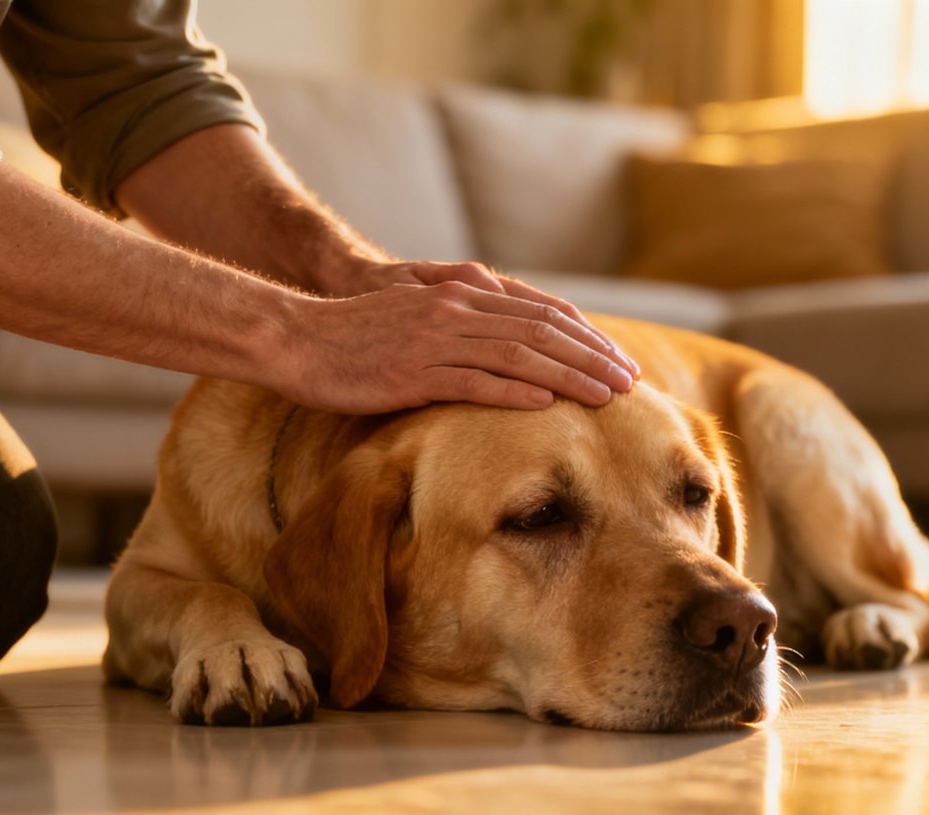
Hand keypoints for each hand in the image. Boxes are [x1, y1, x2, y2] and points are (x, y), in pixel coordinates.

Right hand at [269, 276, 639, 414]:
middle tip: (631, 381)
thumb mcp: (416, 315)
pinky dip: (515, 392)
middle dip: (593, 356)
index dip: (586, 335)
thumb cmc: (356, 334)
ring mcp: (435, 340)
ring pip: (519, 355)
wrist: (296, 337)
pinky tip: (548, 405)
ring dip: (570, 376)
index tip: (618, 359)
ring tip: (607, 397)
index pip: (541, 312)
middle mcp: (455, 310)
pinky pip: (474, 382)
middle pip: (542, 330)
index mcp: (461, 295)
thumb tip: (506, 347)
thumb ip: (462, 322)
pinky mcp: (413, 372)